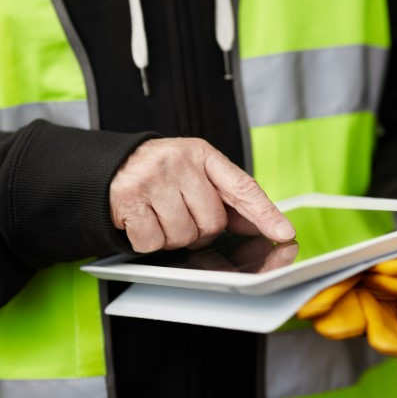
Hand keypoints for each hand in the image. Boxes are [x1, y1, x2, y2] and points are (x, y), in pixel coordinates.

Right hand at [110, 138, 294, 251]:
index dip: (265, 213)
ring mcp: (153, 181)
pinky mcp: (130, 200)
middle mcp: (179, 163)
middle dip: (201, 231)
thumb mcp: (196, 173)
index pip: (242, 187)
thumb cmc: (162, 173)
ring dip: (175, 237)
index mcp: (203, 155)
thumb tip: (260, 225)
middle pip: (212, 223)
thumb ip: (227, 197)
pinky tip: (144, 221)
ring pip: (184, 237)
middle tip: (184, 216)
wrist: (112, 165)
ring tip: (162, 216)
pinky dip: (150, 242)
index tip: (284, 232)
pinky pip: (154, 242)